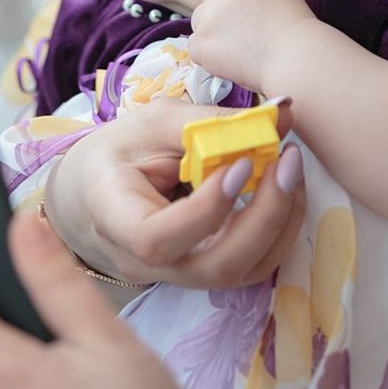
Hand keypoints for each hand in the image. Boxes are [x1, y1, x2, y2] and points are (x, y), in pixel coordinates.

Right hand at [45, 98, 305, 289]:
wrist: (97, 192)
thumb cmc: (119, 153)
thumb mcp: (150, 123)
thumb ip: (210, 119)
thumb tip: (281, 112)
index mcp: (115, 221)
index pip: (158, 238)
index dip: (207, 209)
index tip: (241, 163)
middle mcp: (147, 264)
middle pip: (214, 266)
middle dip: (264, 217)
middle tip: (287, 161)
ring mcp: (180, 276)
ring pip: (241, 273)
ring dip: (279, 222)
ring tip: (291, 170)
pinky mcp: (206, 273)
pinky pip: (252, 267)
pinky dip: (279, 230)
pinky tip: (284, 191)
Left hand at [188, 0, 318, 92]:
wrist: (295, 56)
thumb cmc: (296, 28)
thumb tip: (234, 0)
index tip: (244, 10)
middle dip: (221, 13)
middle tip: (245, 33)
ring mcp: (208, 14)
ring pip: (200, 21)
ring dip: (213, 33)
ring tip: (241, 49)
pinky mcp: (200, 40)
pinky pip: (196, 47)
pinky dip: (209, 56)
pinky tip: (232, 61)